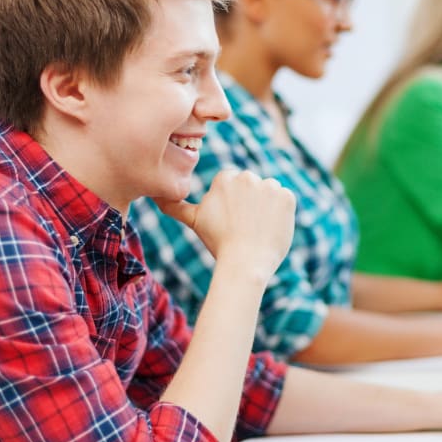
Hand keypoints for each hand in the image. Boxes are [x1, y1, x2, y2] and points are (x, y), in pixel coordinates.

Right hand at [157, 168, 294, 278]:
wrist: (245, 265)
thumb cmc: (218, 243)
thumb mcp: (194, 221)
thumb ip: (175, 206)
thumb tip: (154, 195)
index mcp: (225, 178)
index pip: (234, 185)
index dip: (234, 205)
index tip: (232, 220)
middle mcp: (247, 176)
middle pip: (253, 187)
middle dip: (250, 203)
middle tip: (244, 226)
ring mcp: (269, 185)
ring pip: (269, 192)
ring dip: (266, 206)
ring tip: (257, 228)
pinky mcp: (287, 197)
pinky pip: (285, 200)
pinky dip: (282, 213)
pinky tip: (270, 227)